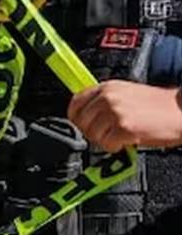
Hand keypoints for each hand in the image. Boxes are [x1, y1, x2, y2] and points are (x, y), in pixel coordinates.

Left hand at [67, 81, 181, 151]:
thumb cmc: (158, 105)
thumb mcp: (127, 93)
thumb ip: (104, 100)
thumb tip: (84, 114)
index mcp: (107, 87)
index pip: (75, 103)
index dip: (77, 117)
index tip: (84, 125)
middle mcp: (108, 97)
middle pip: (80, 122)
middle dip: (92, 132)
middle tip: (108, 133)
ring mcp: (115, 112)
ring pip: (92, 135)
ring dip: (105, 140)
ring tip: (121, 135)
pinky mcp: (124, 128)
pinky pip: (106, 145)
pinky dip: (115, 147)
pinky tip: (127, 141)